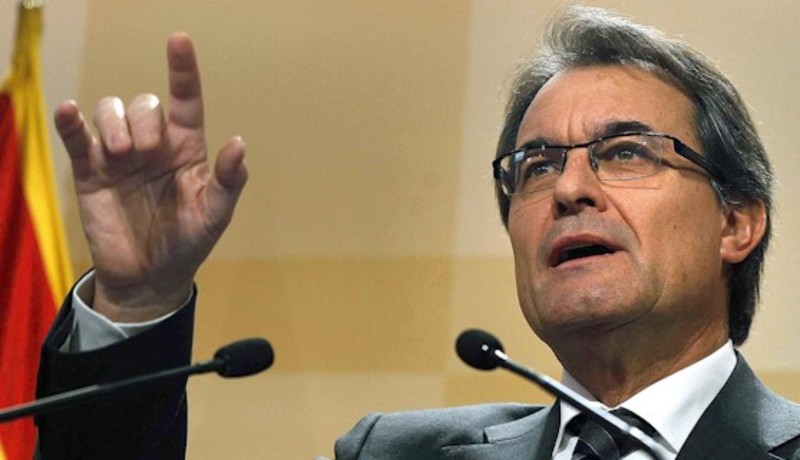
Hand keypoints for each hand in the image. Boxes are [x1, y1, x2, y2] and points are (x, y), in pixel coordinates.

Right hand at [54, 32, 246, 321]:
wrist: (149, 278)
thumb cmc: (188, 243)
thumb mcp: (215, 215)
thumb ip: (230, 181)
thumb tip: (238, 143)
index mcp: (187, 149)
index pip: (186, 100)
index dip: (183, 69)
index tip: (179, 39)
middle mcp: (153, 145)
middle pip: (144, 104)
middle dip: (143, 119)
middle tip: (145, 151)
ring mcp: (120, 156)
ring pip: (111, 111)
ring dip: (114, 123)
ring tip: (121, 155)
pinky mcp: (91, 171)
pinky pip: (76, 137)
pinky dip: (71, 121)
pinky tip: (71, 114)